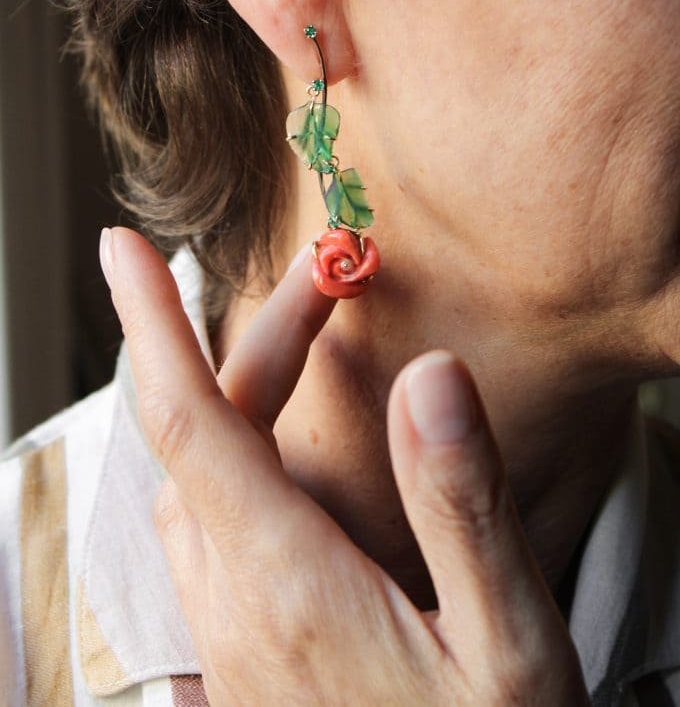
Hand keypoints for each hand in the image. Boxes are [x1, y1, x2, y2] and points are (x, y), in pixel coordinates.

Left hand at [101, 227, 589, 706]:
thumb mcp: (507, 647)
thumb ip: (465, 509)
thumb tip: (429, 377)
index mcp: (289, 584)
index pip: (191, 425)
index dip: (150, 327)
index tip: (122, 251)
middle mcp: (237, 600)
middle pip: (206, 432)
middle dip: (255, 335)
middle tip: (331, 276)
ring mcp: (232, 629)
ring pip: (200, 475)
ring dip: (242, 391)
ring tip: (318, 339)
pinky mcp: (245, 648)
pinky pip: (211, 520)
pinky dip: (235, 449)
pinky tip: (282, 443)